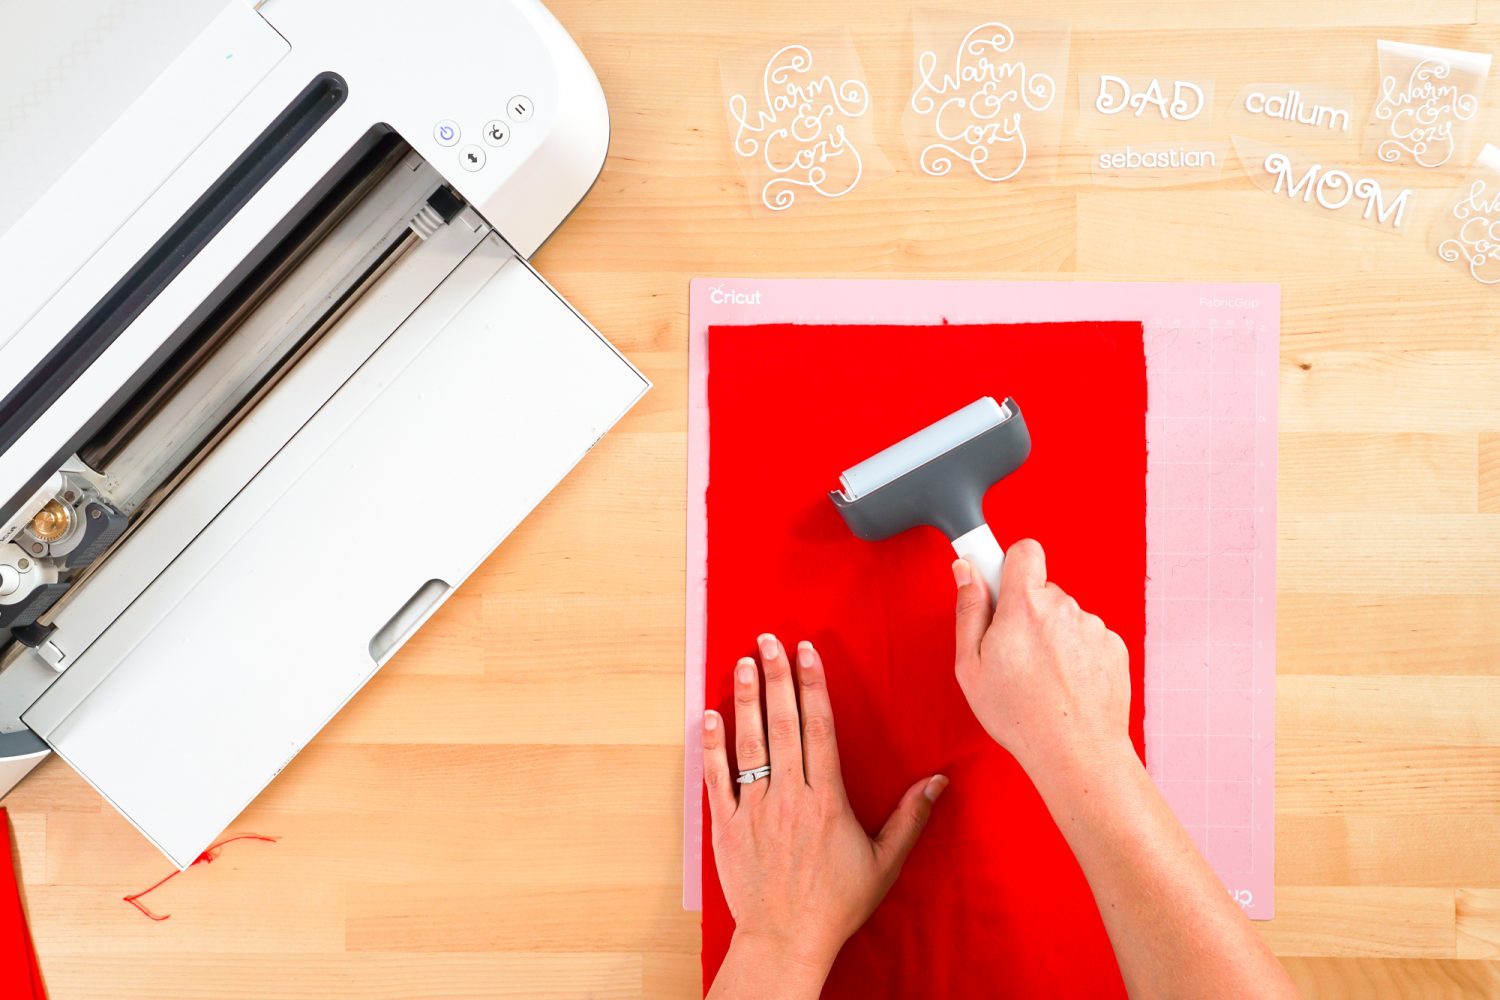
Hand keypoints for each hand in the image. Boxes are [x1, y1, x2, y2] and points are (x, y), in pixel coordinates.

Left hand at [703, 635, 946, 990]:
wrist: (785, 940)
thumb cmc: (836, 904)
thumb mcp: (883, 863)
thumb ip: (909, 819)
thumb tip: (938, 782)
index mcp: (826, 800)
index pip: (819, 729)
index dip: (812, 686)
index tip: (806, 652)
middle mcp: (788, 797)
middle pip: (782, 724)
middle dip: (777, 676)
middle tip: (768, 639)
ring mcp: (753, 809)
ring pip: (748, 743)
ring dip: (746, 699)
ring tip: (744, 662)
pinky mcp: (725, 826)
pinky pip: (716, 778)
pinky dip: (711, 745)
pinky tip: (709, 714)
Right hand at [952, 539, 1132, 789]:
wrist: (1077, 752)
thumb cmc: (1021, 716)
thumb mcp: (972, 666)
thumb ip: (968, 610)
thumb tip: (966, 571)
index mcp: (1025, 606)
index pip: (1023, 551)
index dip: (1008, 564)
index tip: (997, 579)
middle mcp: (1064, 608)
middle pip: (1042, 590)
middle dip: (1026, 611)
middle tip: (1013, 652)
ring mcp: (1093, 627)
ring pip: (1065, 616)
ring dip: (1052, 636)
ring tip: (1042, 678)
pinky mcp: (1114, 647)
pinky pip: (1087, 638)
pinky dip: (1076, 655)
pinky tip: (1065, 685)